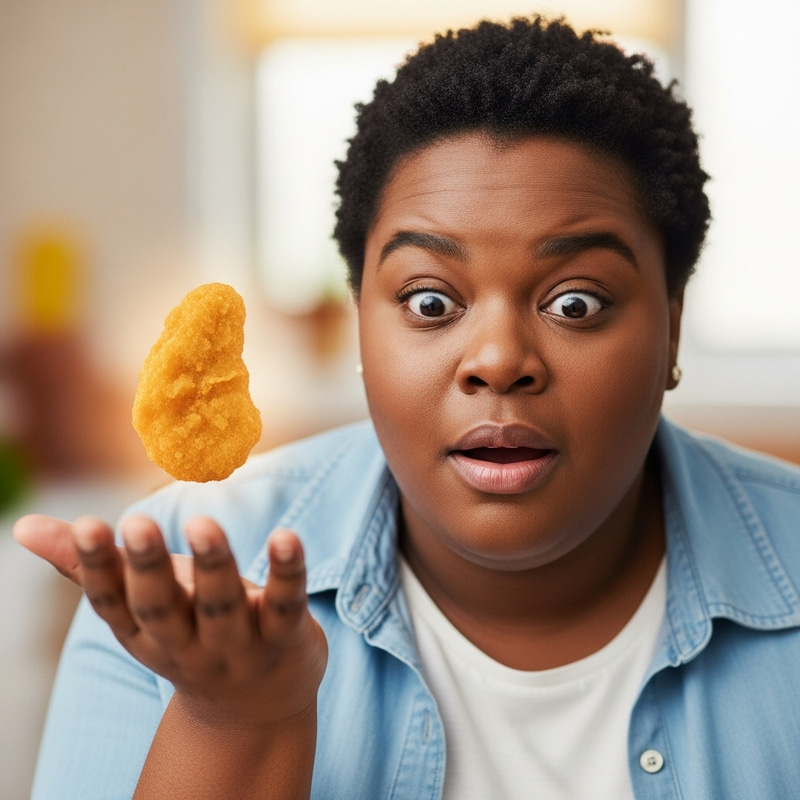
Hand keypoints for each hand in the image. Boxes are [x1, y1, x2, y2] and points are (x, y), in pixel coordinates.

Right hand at [13, 514, 327, 729]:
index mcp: (144, 633)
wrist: (259, 703)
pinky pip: (285, 605)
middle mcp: (186, 644)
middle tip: (137, 522)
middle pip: (162, 609)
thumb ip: (89, 565)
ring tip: (204, 525)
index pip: (114, 604)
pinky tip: (287, 537)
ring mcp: (237, 646)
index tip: (89, 525)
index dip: (99, 567)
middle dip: (148, 569)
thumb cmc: (191, 629)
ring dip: (213, 568)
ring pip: (222, 609)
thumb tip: (22, 526)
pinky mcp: (285, 636)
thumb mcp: (141, 604)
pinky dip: (287, 573)